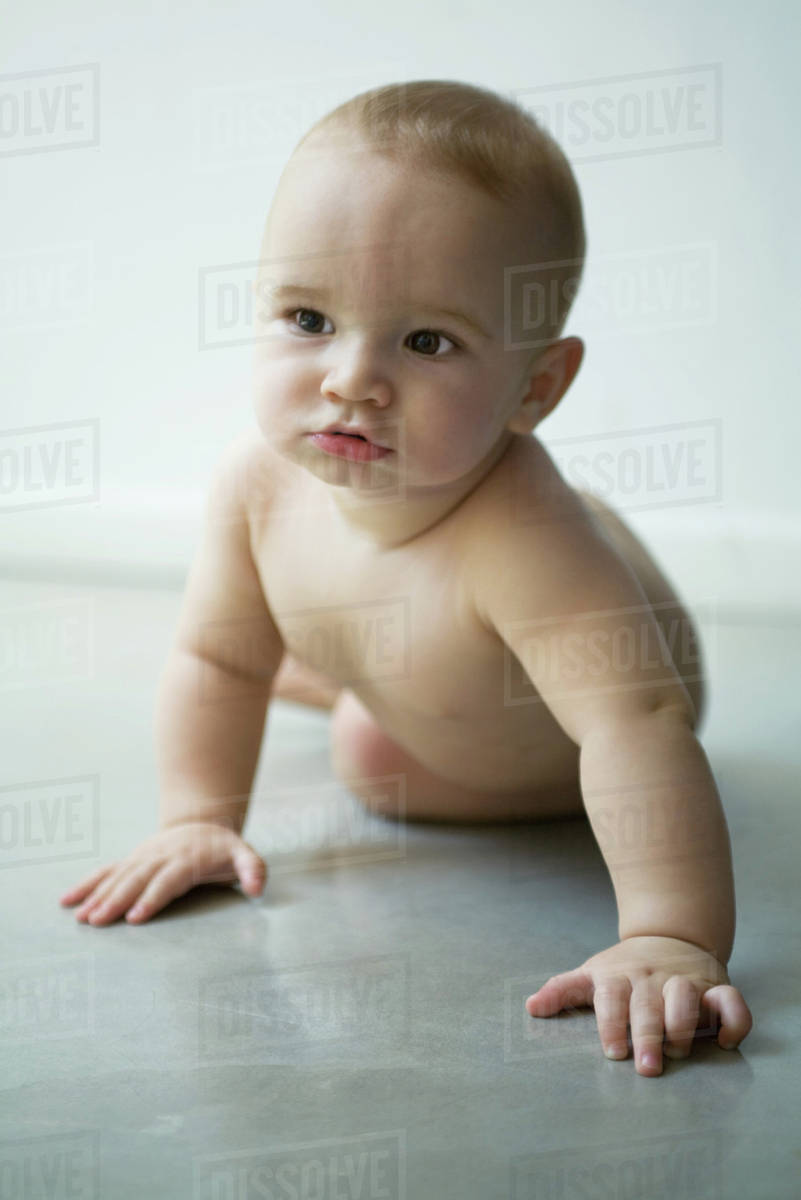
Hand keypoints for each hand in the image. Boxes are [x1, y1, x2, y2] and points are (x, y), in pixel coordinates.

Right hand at [59, 821, 266, 925]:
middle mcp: (160, 857)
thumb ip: (253, 869)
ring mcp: (142, 858)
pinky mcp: (131, 860)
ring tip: (83, 918)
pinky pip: (106, 871)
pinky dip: (87, 884)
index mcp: (186, 860)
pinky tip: (68, 901)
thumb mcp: (244, 855)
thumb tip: (257, 888)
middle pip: (136, 880)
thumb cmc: (223, 849)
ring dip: (98, 896)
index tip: (136, 917)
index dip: (152, 898)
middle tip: (98, 921)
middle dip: (116, 900)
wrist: (201, 823)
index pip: (167, 881)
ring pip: (117, 876)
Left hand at [525, 935, 752, 1075]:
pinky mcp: (715, 987)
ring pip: (686, 998)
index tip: (613, 1052)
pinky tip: (724, 1041)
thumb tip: (531, 1008)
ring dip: (683, 1026)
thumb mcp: (591, 974)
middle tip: (646, 1068)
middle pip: (648, 1005)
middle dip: (648, 1036)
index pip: (611, 998)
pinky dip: (734, 1020)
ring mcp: (684, 981)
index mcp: (619, 976)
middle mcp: (651, 978)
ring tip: (677, 1052)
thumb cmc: (623, 969)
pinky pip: (731, 1002)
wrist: (668, 937)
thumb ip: (563, 990)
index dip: (612, 1024)